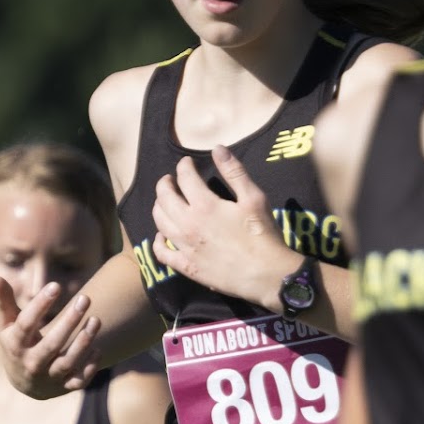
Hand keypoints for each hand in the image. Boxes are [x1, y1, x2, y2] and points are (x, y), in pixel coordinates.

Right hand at [0, 279, 100, 397]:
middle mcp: (31, 363)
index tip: (56, 286)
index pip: (26, 324)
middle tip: (85, 298)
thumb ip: (3, 301)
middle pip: (52, 344)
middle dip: (70, 321)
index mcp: (15, 344)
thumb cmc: (15, 341)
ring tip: (96, 319)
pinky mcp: (64, 387)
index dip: (41, 305)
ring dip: (84, 341)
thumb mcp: (5, 323)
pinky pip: (79, 380)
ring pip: (68, 362)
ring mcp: (48, 377)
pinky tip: (98, 348)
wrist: (23, 381)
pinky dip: (90, 366)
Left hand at [152, 146, 290, 310]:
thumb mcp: (254, 198)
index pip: (185, 177)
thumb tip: (217, 148)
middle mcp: (188, 224)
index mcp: (204, 205)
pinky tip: (161, 237)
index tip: (187, 163)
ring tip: (165, 202)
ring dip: (159, 207)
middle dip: (165, 183)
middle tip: (170, 179)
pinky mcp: (187, 267)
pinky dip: (157, 242)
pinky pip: (162, 253)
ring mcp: (185, 247)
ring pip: (160, 221)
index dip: (184, 166)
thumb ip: (234, 172)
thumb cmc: (263, 235)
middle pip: (164, 197)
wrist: (266, 275)